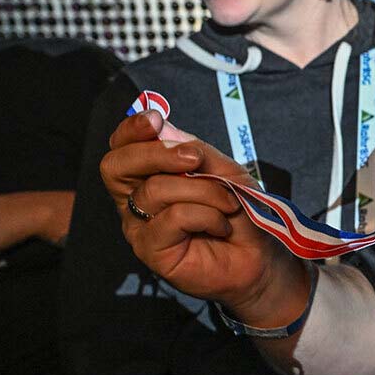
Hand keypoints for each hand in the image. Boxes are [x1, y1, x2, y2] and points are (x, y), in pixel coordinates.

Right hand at [100, 111, 303, 316]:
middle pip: (116, 166)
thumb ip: (193, 148)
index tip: (155, 120)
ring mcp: (140, 226)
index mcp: (148, 175)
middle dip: (155, 153)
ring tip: (228, 203)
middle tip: (194, 158)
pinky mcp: (150, 250)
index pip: (121, 147)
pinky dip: (206, 214)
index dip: (131, 130)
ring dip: (203, 190)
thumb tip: (162, 127)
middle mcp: (136, 200)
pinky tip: (220, 225)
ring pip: (156, 189)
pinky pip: (173, 216)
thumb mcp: (222, 169)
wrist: (259, 255)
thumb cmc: (239, 211)